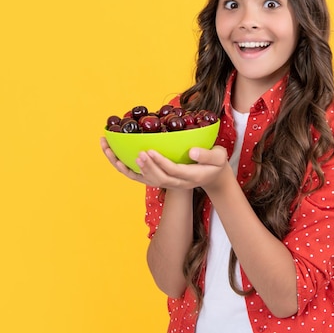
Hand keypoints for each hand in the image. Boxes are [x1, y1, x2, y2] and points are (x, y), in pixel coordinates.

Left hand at [100, 137, 231, 189]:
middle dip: (145, 167)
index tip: (149, 151)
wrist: (212, 175)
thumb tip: (191, 151)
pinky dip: (126, 169)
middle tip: (137, 154)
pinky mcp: (160, 179)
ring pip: (145, 179)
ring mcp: (167, 182)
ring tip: (115, 151)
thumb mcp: (219, 157)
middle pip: (157, 178)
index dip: (159, 163)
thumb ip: (207, 155)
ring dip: (128, 167)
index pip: (172, 171)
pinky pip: (140, 177)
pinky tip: (114, 157)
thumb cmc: (216, 163)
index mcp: (191, 176)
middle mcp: (177, 182)